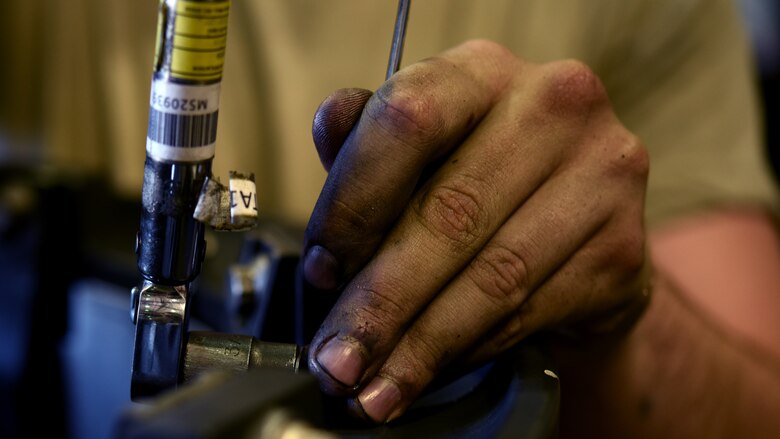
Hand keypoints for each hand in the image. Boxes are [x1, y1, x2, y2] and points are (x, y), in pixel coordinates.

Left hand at [303, 40, 650, 422]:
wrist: (579, 228)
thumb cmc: (481, 183)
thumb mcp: (422, 152)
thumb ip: (372, 143)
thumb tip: (329, 128)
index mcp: (485, 72)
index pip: (408, 121)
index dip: (353, 203)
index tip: (320, 270)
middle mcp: (555, 106)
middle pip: (450, 213)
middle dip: (379, 301)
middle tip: (335, 357)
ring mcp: (602, 175)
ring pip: (490, 278)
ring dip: (419, 345)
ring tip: (371, 389)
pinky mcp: (624, 248)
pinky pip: (528, 312)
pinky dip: (467, 351)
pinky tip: (429, 371)